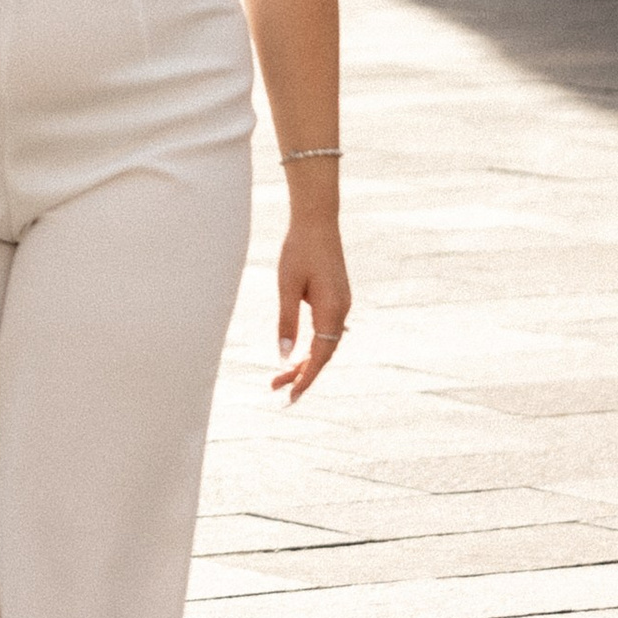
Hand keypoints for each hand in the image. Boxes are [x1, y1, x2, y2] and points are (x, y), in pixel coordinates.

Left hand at [271, 214, 349, 400]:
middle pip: (323, 353)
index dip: (306, 378)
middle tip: (275, 389)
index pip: (320, 355)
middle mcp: (342, 310)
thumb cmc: (299, 250)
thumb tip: (283, 356)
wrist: (317, 221)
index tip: (291, 396)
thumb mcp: (287, 286)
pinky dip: (311, 345)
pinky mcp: (337, 297)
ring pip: (325, 343)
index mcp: (332, 310)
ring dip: (305, 360)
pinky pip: (326, 331)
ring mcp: (342, 304)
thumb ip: (287, 322)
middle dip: (301, 373)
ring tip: (280, 376)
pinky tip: (297, 353)